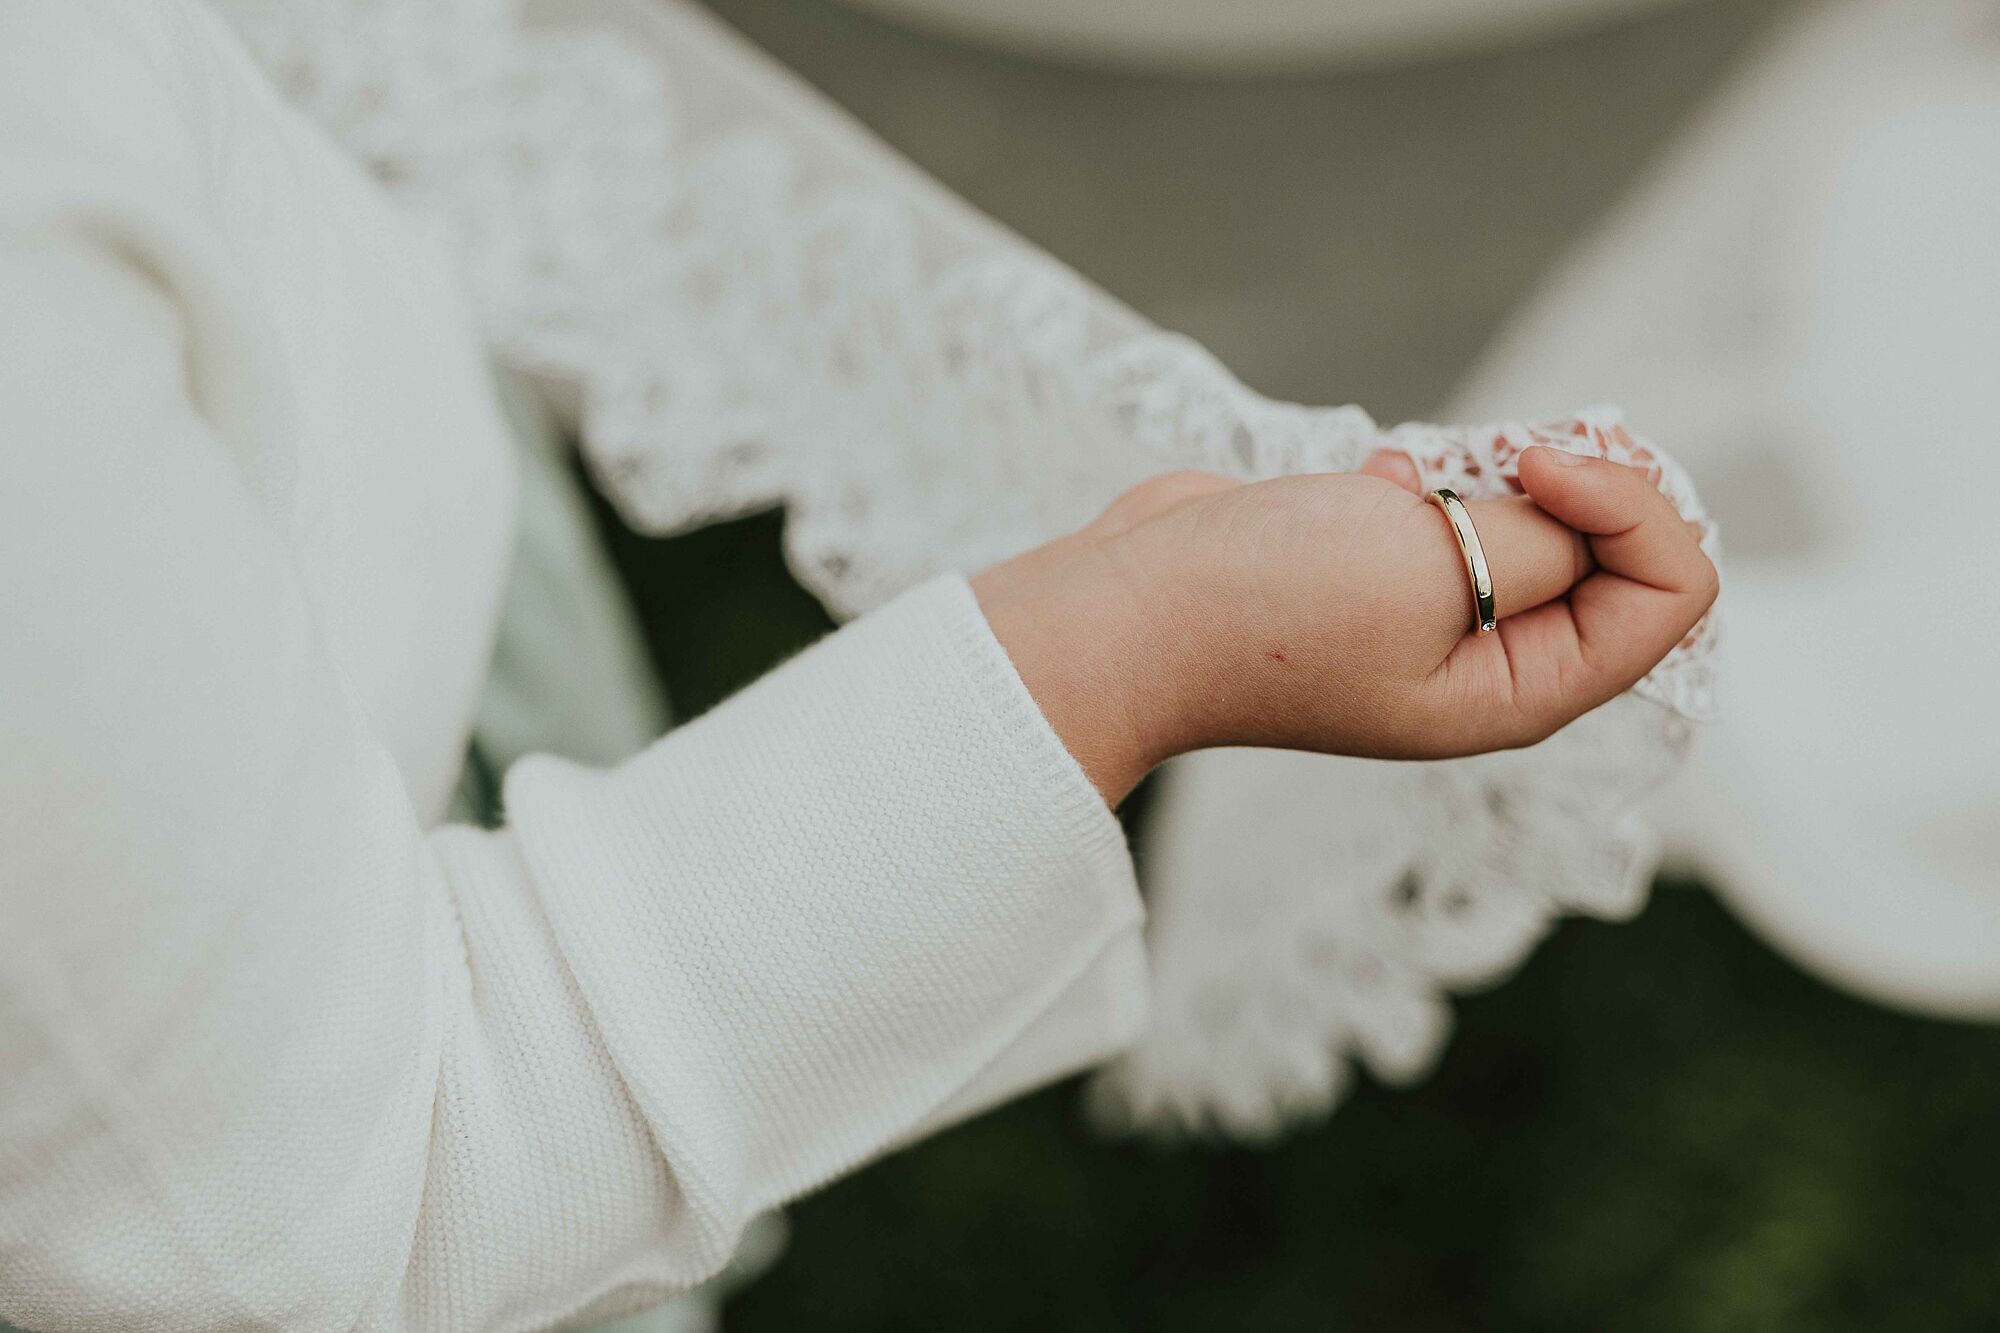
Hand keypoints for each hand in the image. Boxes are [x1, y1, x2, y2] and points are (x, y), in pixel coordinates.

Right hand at [973, 445, 1717, 804]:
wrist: (1128, 613)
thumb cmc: (1270, 608)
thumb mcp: (1434, 565)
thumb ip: (1546, 536)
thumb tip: (1590, 509)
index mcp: (1525, 690)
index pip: (1668, 594)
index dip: (1635, 509)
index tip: (1539, 469)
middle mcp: (1491, 661)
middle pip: (1611, 551)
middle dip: (1578, 479)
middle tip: (1507, 450)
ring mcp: (1430, 615)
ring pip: (1531, 520)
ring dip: (1496, 471)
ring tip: (1415, 478)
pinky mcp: (1375, 570)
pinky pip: (1453, 507)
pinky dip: (1430, 475)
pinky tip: (1370, 480)